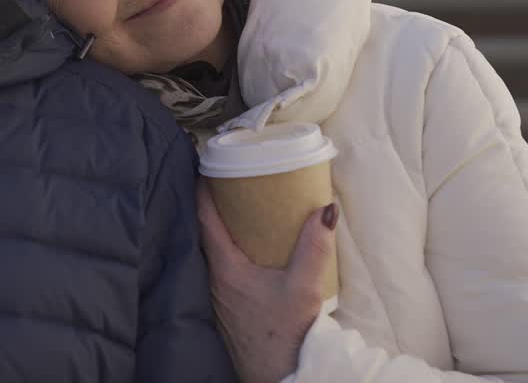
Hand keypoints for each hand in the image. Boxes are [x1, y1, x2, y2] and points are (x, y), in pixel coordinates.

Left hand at [197, 182, 336, 382]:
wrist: (276, 376)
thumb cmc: (285, 335)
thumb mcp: (305, 288)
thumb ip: (314, 248)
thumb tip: (325, 209)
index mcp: (225, 267)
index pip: (204, 218)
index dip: (203, 190)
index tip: (207, 165)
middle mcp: (214, 279)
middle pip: (205, 231)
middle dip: (214, 204)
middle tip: (229, 179)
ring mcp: (217, 294)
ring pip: (211, 250)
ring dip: (221, 227)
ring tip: (238, 206)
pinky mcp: (226, 306)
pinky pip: (220, 266)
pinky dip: (228, 248)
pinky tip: (246, 247)